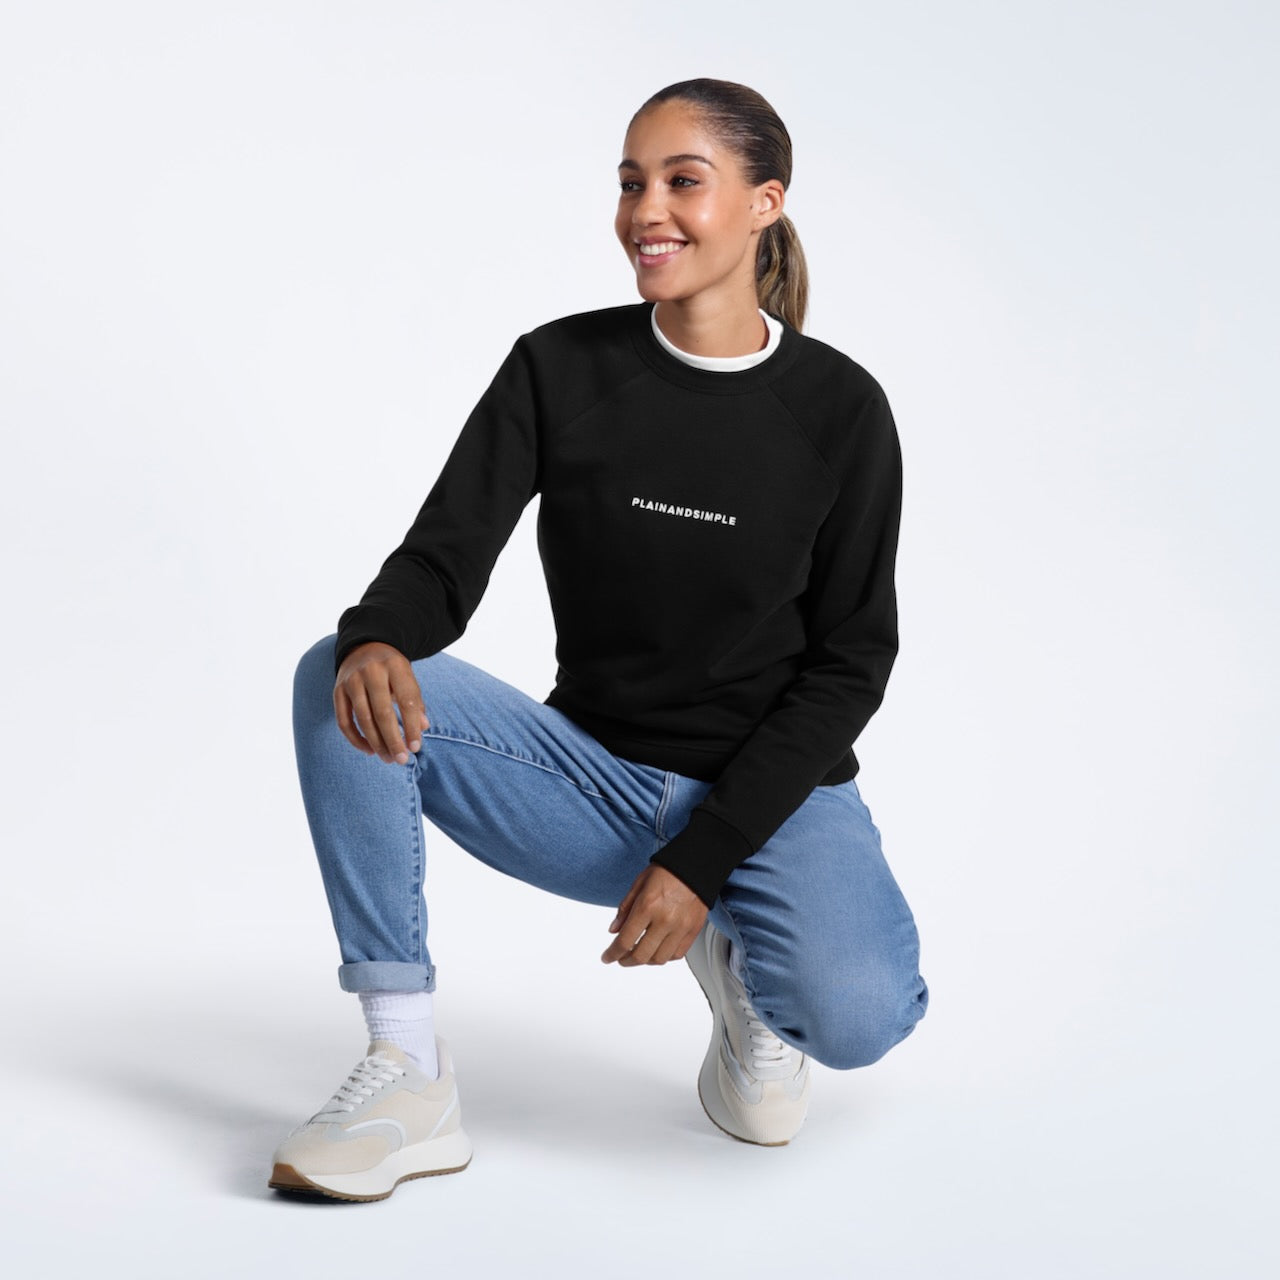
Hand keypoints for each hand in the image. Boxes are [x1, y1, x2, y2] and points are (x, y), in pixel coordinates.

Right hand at [333, 642, 429, 763]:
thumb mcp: (408, 678)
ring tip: (388, 758)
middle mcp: (372, 671)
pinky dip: (356, 739)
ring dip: (376, 743)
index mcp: (395, 666)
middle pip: (382, 712)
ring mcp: (352, 680)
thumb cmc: (393, 669)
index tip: (416, 747)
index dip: (412, 726)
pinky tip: (369, 750)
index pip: (406, 700)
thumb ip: (415, 702)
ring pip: (363, 719)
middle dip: (393, 740)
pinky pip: (344, 721)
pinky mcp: (338, 691)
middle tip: (402, 760)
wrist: (365, 646)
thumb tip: (422, 728)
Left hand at [601, 865, 707, 966]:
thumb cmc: (667, 871)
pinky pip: (677, 954)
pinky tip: (657, 950)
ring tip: (639, 954)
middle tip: (621, 958)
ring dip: (645, 961)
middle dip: (626, 961)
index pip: (625, 941)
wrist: (696, 866)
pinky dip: (664, 957)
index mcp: (647, 906)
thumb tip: (614, 931)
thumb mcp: (638, 884)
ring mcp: (681, 927)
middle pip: (641, 955)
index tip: (607, 957)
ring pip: (659, 959)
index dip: (612, 954)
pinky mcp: (693, 930)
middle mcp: (665, 920)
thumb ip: (625, 909)